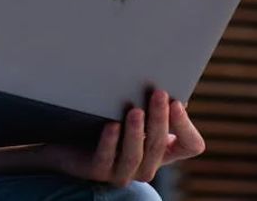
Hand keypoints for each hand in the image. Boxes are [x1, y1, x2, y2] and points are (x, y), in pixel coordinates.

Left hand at [39, 90, 205, 186]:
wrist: (66, 144)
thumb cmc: (105, 122)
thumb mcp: (133, 112)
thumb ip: (151, 103)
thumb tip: (170, 84)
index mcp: (163, 150)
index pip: (190, 145)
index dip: (185, 125)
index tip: (178, 101)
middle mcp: (147, 165)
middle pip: (160, 145)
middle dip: (159, 118)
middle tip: (158, 93)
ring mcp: (123, 172)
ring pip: (135, 155)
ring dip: (136, 132)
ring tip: (135, 110)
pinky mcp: (97, 172)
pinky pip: (106, 159)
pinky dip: (110, 142)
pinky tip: (111, 125)